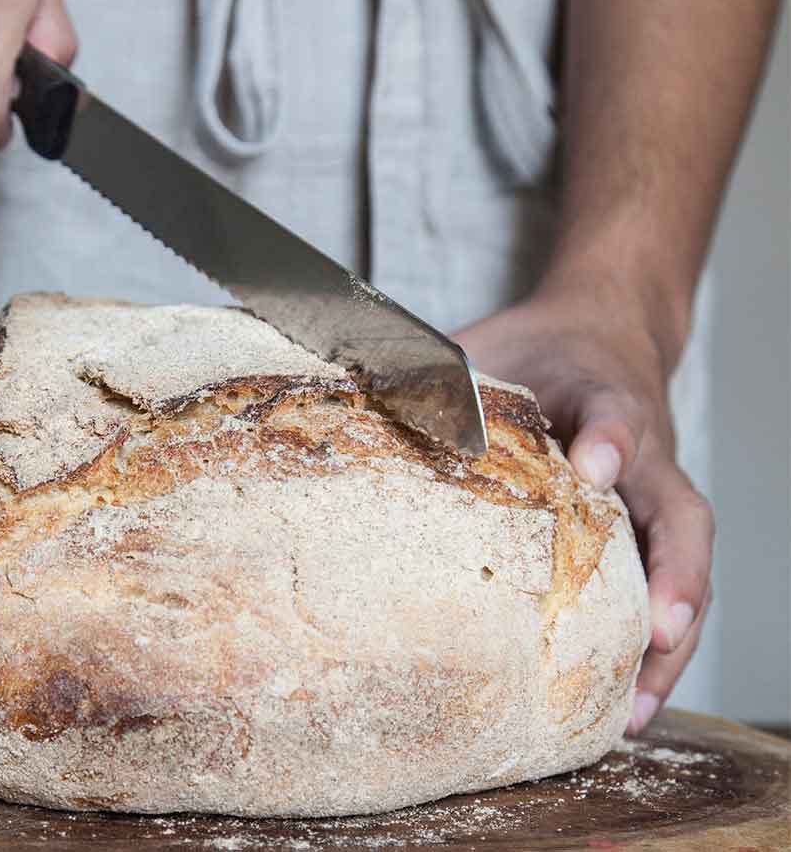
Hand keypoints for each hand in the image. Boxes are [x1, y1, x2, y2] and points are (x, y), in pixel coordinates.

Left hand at [454, 283, 713, 734]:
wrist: (599, 333)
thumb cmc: (540, 348)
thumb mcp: (490, 344)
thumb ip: (442, 370)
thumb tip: (357, 396)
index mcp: (601, 395)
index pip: (615, 411)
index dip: (610, 438)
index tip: (593, 464)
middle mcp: (643, 454)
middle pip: (679, 513)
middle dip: (673, 573)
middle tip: (656, 630)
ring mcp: (650, 495)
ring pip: (683, 565)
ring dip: (670, 639)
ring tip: (635, 707)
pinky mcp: (644, 529)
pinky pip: (663, 586)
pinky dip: (652, 648)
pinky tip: (624, 702)